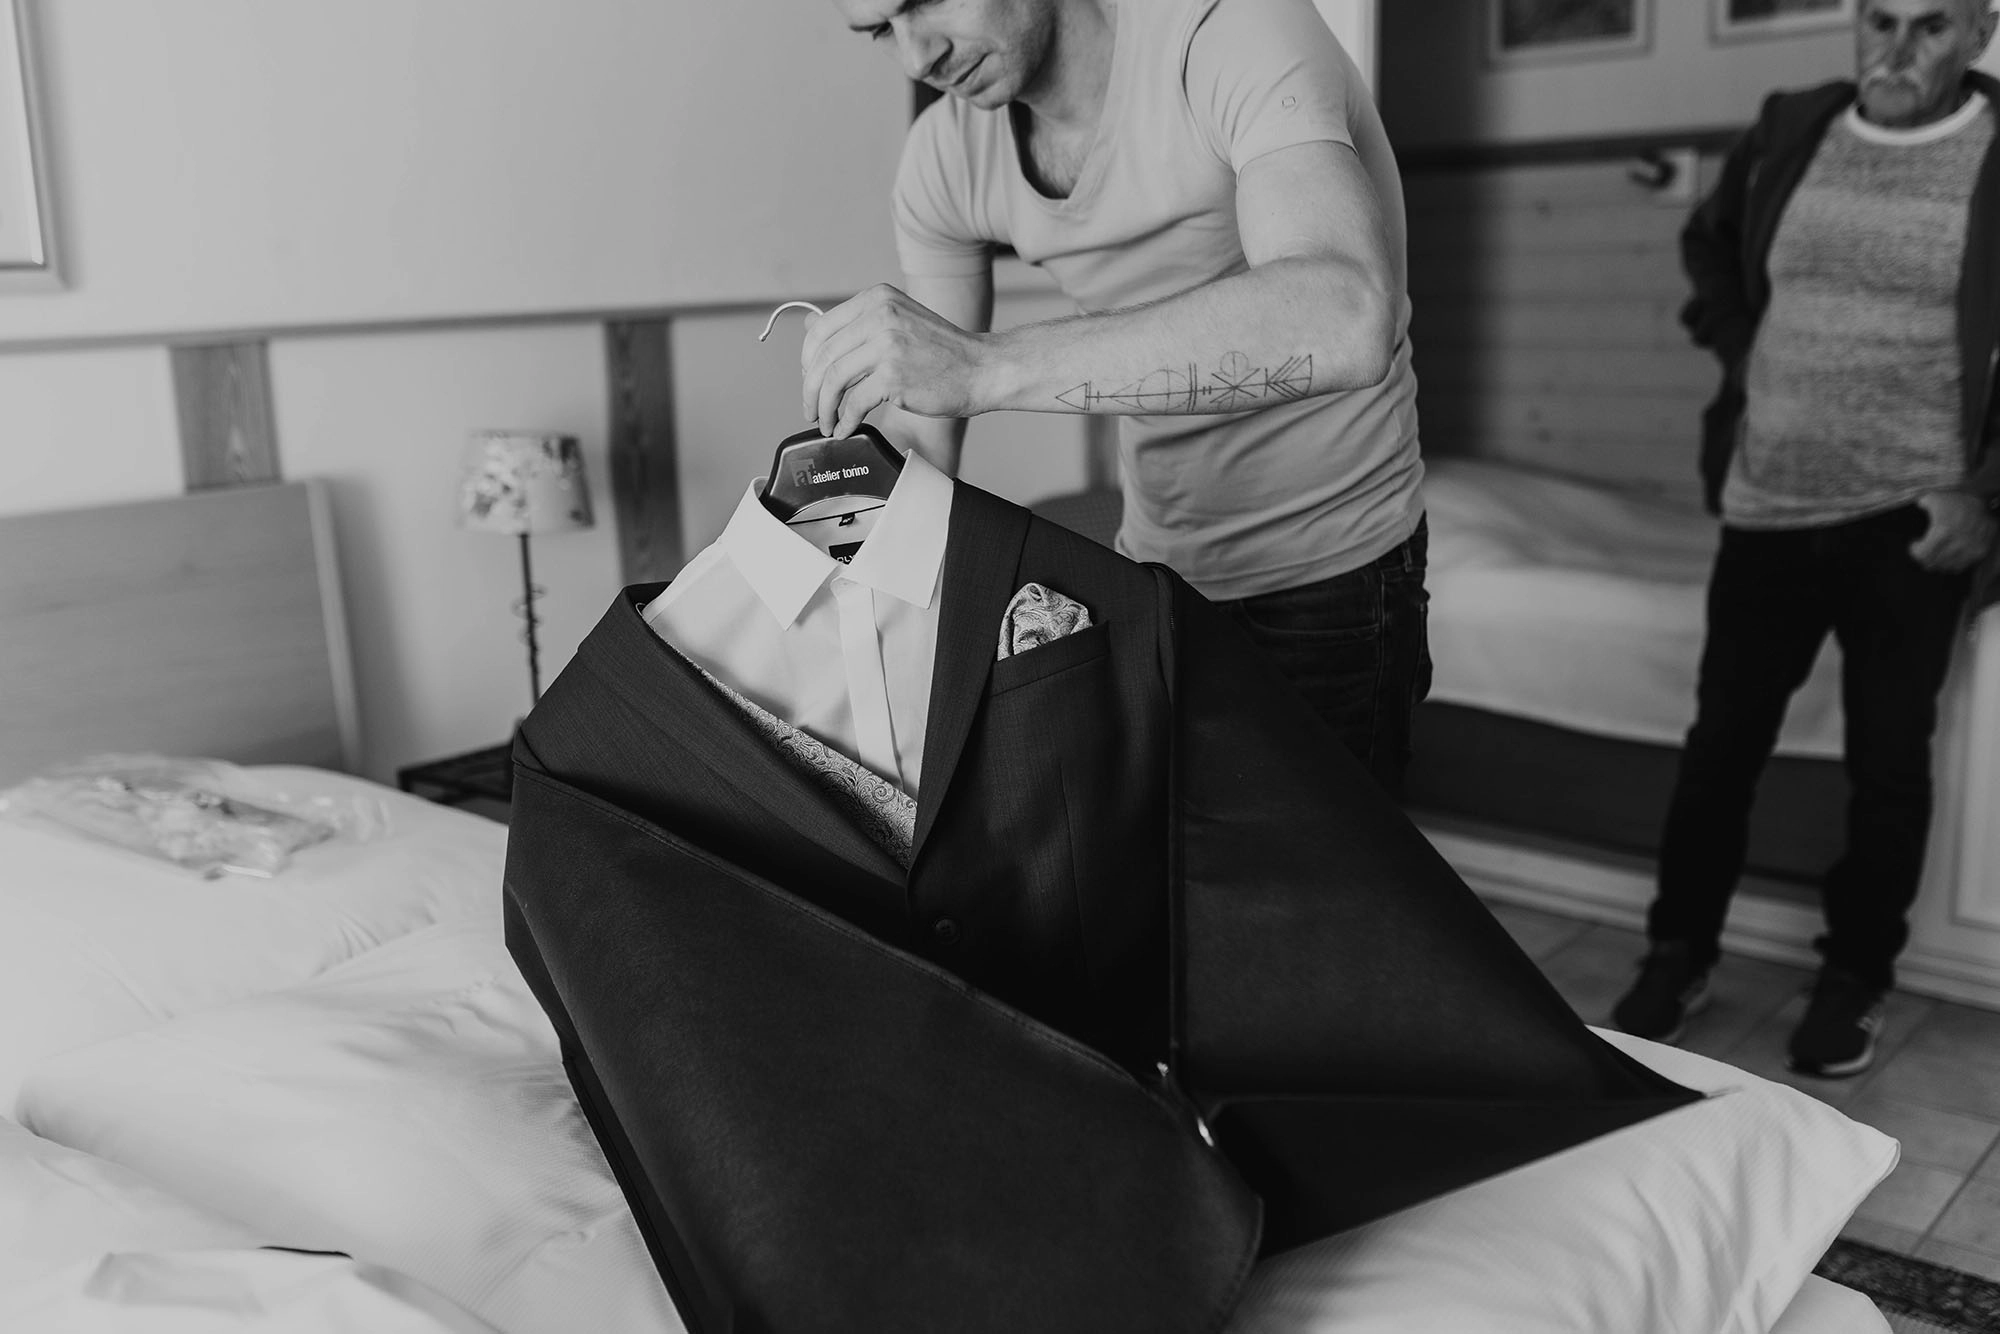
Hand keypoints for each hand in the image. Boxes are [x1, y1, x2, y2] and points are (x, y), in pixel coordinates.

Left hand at [800, 285, 991, 438]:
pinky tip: (846, 428)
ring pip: (832, 380)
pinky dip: (844, 420)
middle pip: (823, 356)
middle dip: (810, 390)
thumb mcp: (898, 321)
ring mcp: (887, 345)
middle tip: (811, 410)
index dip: (807, 361)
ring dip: (824, 407)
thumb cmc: (943, 352)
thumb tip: (810, 328)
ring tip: (826, 422)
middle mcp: (880, 315)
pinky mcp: (894, 376)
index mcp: (876, 299)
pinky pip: (854, 403)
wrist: (982, 369)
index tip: (810, 381)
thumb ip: (857, 325)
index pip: (821, 329)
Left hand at [1910, 491, 1998, 571]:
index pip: (1922, 554)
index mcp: (1943, 531)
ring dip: (1936, 562)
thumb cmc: (1956, 500)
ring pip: (1945, 567)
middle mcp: (1957, 543)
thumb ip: (1918, 507)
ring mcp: (1970, 549)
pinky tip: (1946, 556)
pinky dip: (1950, 564)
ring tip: (1933, 553)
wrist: (1986, 502)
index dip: (1914, 551)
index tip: (1914, 544)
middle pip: (1932, 562)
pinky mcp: (1979, 552)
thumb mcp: (1933, 498)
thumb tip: (1909, 513)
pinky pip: (1960, 566)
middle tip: (1922, 550)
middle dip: (1923, 558)